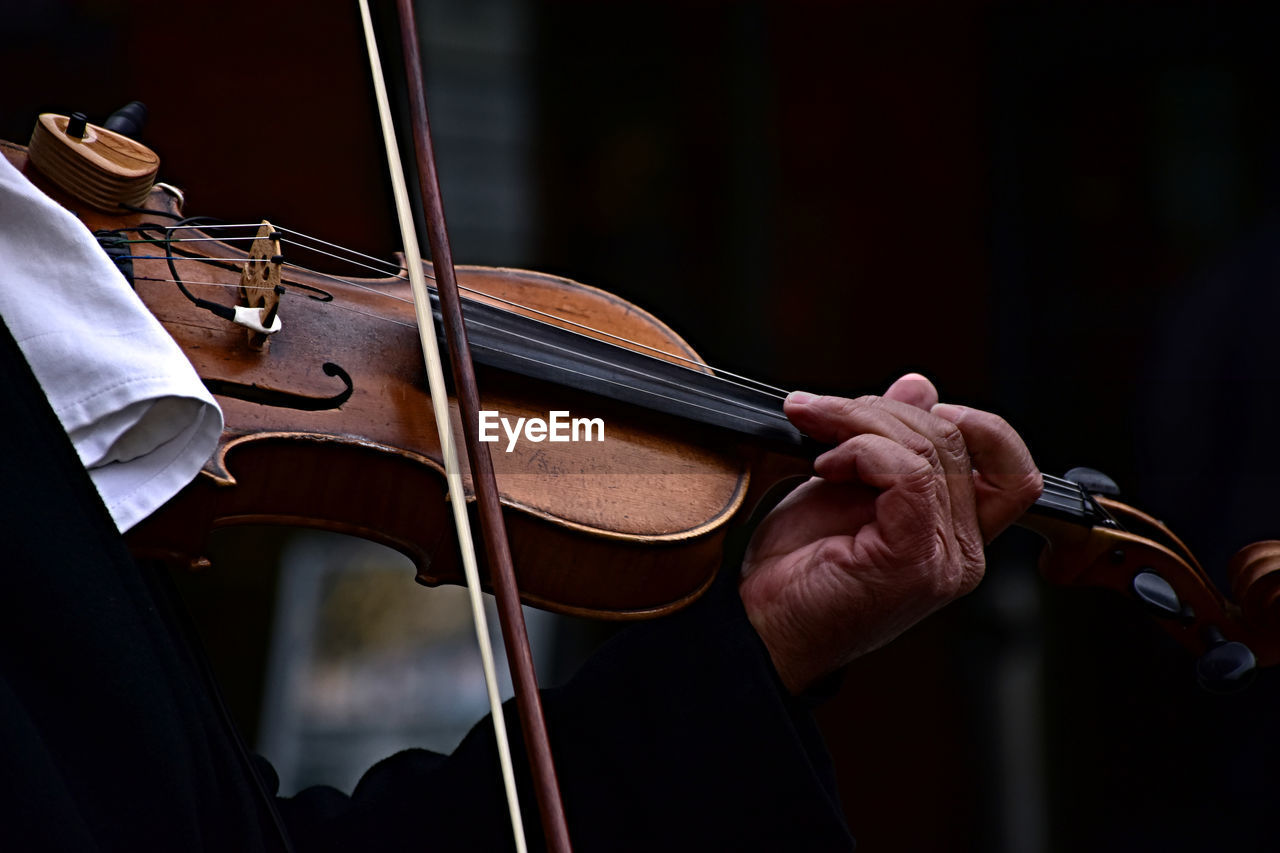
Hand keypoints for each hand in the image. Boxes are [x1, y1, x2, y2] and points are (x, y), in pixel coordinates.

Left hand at [739, 374, 1041, 692]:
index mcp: (955, 533)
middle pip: (960, 441)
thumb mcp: (844, 484)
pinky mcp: (915, 561)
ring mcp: (945, 560)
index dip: (971, 421)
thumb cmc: (795, 568)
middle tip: (820, 411)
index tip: (898, 405)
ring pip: (932, 450)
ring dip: (861, 422)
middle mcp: (962, 551)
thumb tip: (922, 387)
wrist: (758, 626)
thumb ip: (888, 440)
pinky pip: (910, 474)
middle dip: (882, 408)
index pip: (1008, 465)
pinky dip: (861, 451)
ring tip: (813, 431)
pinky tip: (824, 466)